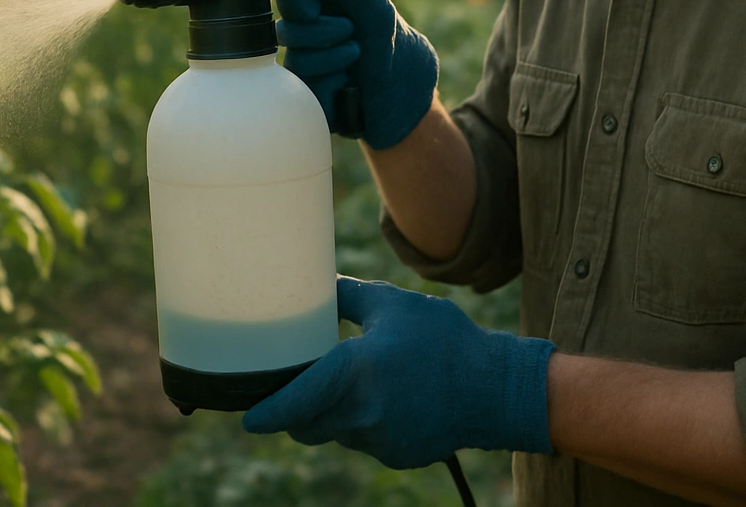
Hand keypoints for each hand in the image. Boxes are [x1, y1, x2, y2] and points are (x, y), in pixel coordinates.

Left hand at [242, 277, 554, 469]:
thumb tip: (317, 289)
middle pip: (306, 424)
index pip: (296, 402)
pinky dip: (362, 423)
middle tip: (297, 387)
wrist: (497, 390)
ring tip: (354, 383)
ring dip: (331, 414)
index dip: (268, 413)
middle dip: (295, 411)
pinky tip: (386, 399)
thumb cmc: (444, 338)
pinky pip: (363, 441)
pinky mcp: (397, 455)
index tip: (248, 419)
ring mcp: (380, 440)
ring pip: (334, 432)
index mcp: (356, 372)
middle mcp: (363, 413)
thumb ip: (347, 298)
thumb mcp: (393, 304)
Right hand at [276, 0, 437, 148]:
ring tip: (355, 53)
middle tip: (348, 28)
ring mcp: (299, 56)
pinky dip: (330, 76)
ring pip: (293, 51)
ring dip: (330, 51)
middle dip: (318, 26)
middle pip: (284, 20)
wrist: (402, 88)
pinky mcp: (300, 87)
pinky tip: (346, 79)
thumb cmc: (386, 36)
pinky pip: (300, 80)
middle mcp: (301, 24)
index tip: (315, 6)